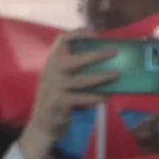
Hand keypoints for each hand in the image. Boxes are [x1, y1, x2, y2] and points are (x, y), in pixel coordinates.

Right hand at [16, 33, 116, 158]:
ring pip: (82, 80)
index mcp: (52, 62)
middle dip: (96, 55)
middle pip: (75, 58)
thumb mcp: (58, 79)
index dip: (79, 33)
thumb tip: (103, 61)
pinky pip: (83, 98)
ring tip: (117, 75)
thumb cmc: (55, 99)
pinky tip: (107, 97)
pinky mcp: (59, 103)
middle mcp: (51, 71)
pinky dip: (96, 98)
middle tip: (114, 53)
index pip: (62, 39)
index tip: (95, 35)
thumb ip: (72, 68)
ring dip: (102, 77)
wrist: (41, 125)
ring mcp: (54, 88)